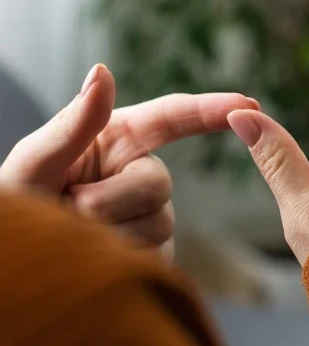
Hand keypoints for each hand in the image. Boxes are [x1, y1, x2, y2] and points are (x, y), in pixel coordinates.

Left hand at [0, 64, 259, 257]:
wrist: (14, 274)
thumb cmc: (13, 211)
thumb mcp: (32, 165)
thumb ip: (72, 125)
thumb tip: (103, 71)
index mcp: (114, 140)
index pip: (172, 118)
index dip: (211, 109)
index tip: (248, 104)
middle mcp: (136, 174)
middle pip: (158, 183)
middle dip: (112, 200)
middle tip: (68, 210)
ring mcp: (147, 216)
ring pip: (158, 223)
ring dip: (112, 235)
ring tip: (72, 240)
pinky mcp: (152, 256)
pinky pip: (156, 256)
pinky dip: (123, 261)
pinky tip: (96, 262)